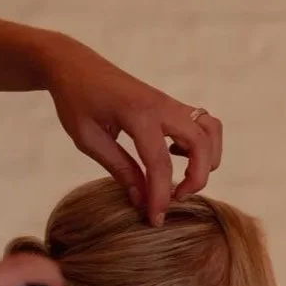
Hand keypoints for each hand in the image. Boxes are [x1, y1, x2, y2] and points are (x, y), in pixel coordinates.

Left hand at [43, 34, 222, 225]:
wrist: (75, 66)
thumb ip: (119, 169)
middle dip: (197, 178)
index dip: (160, 196)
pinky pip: (202, 124)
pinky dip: (201, 145)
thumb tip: (141, 201)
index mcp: (136, 113)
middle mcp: (161, 105)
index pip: (159, 163)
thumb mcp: (88, 140)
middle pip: (200, 143)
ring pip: (210, 129)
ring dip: (207, 159)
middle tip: (175, 198)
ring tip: (182, 178)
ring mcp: (169, 102)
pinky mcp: (171, 105)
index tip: (155, 220)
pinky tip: (174, 157)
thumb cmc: (76, 101)